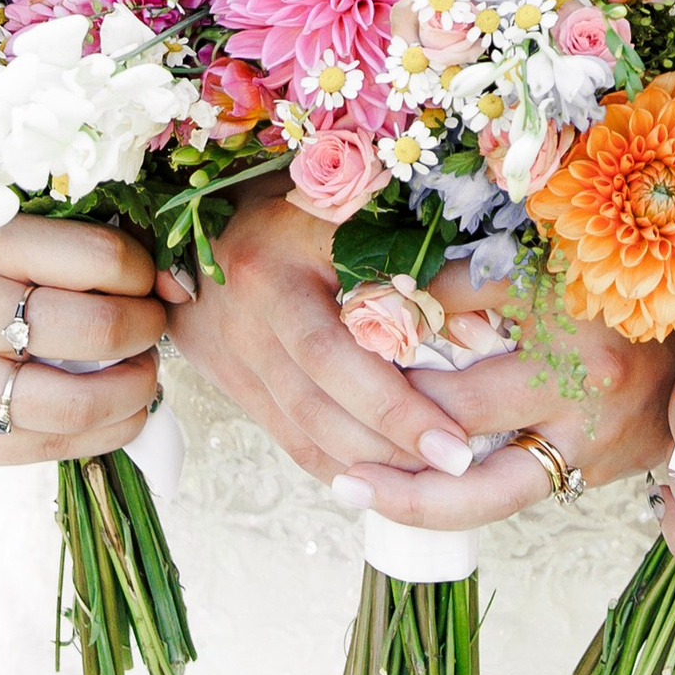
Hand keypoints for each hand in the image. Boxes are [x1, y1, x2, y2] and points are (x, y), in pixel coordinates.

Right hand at [0, 208, 182, 469]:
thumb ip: (74, 246)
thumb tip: (175, 282)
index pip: (99, 258)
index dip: (146, 272)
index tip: (152, 280)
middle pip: (96, 332)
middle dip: (147, 331)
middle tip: (152, 328)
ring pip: (78, 405)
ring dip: (134, 392)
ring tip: (140, 376)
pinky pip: (48, 448)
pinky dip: (102, 433)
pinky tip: (114, 414)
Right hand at [162, 186, 478, 483]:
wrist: (195, 213)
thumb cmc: (293, 196)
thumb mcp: (345, 200)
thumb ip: (407, 251)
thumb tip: (479, 322)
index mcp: (281, 252)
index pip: (341, 340)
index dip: (396, 397)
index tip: (456, 430)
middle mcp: (251, 304)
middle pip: (320, 392)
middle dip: (392, 436)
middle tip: (456, 462)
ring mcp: (232, 346)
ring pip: (301, 423)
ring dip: (367, 461)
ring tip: (431, 477)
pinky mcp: (227, 375)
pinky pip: (284, 433)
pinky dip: (332, 462)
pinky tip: (378, 478)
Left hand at [349, 278, 674, 537]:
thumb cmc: (630, 285)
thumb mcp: (555, 262)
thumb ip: (474, 280)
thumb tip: (388, 290)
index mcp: (566, 328)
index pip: (456, 342)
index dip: (392, 359)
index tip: (342, 352)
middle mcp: (579, 395)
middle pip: (462, 440)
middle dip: (393, 453)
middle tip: (339, 468)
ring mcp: (591, 444)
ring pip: (488, 492)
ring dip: (418, 497)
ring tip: (354, 491)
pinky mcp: (598, 471)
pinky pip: (519, 488)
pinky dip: (466, 488)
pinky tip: (417, 483)